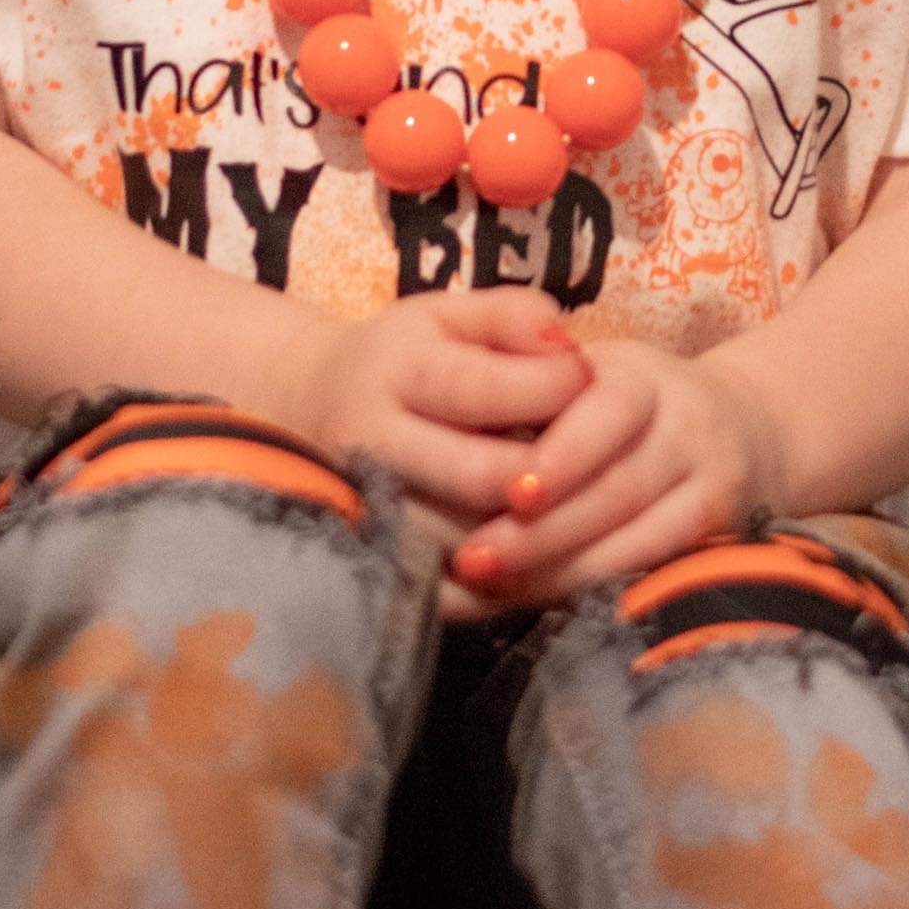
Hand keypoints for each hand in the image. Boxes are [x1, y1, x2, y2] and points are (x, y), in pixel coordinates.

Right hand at [272, 290, 588, 589]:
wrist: (314, 403)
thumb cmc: (409, 356)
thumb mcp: (451, 315)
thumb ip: (513, 316)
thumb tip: (567, 344)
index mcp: (395, 371)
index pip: (482, 390)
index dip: (551, 389)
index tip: (589, 377)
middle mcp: (371, 440)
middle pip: (478, 478)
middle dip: (551, 473)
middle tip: (594, 457)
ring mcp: (366, 508)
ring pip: (466, 543)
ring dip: (534, 535)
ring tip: (574, 504)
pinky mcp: (374, 559)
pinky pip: (447, 592)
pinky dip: (502, 584)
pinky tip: (541, 555)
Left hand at [444, 338, 784, 607]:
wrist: (747, 426)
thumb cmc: (630, 406)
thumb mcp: (590, 380)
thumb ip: (534, 406)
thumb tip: (451, 453)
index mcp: (643, 376)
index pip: (607, 410)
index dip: (560, 456)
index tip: (510, 494)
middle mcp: (688, 425)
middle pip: (617, 487)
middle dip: (540, 532)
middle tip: (473, 561)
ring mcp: (713, 482)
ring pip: (637, 538)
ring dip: (561, 569)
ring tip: (496, 587)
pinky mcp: (725, 534)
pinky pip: (657, 568)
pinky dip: (599, 587)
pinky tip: (547, 599)